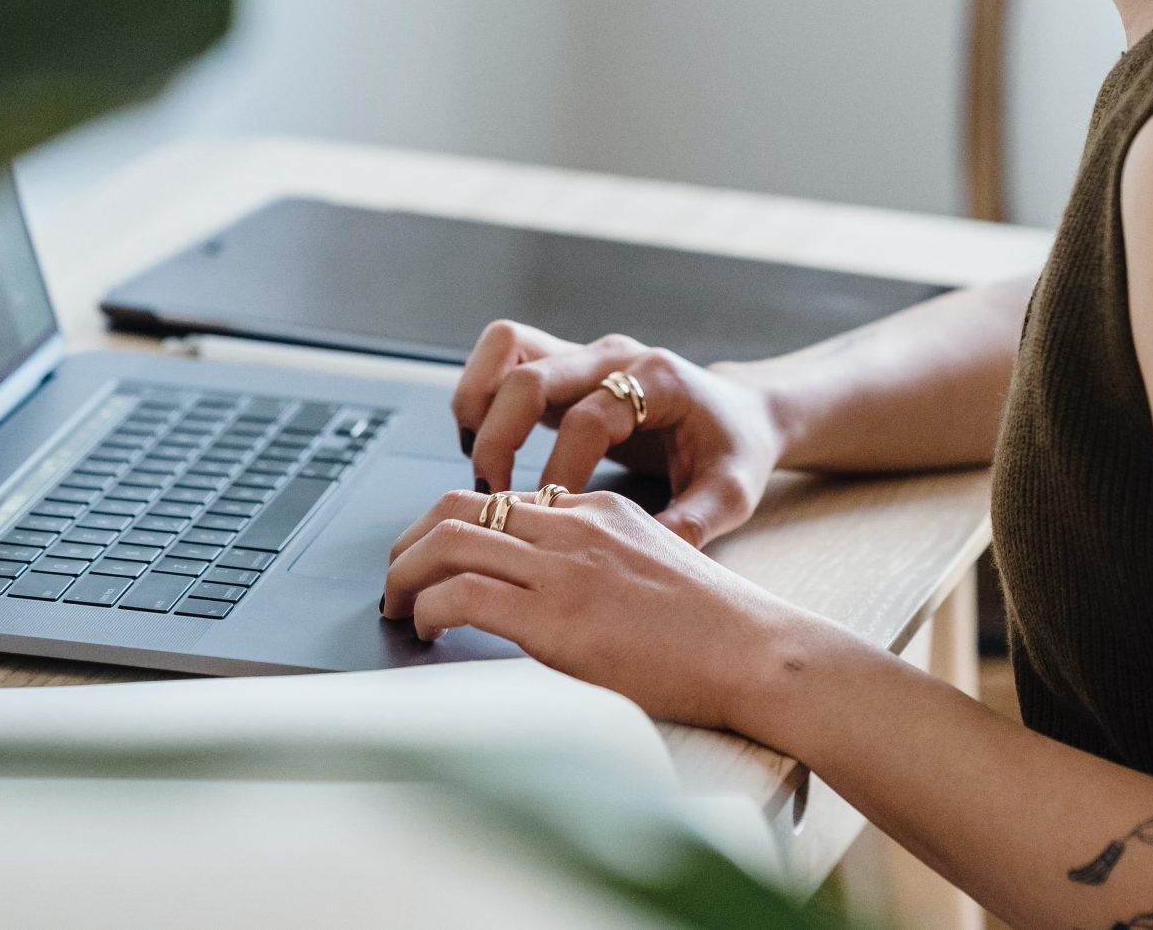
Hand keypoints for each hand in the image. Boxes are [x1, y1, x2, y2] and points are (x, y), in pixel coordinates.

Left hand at [382, 486, 817, 732]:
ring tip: (396, 605)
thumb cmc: (719, 630)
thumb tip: (555, 593)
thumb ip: (603, 563)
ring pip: (447, 542)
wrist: (756, 650)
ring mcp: (563, 567)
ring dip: (404, 575)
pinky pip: (460, 595)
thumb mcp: (655, 566)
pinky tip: (426, 631)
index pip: (501, 501)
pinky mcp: (555, 615)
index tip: (435, 559)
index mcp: (599, 511)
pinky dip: (426, 609)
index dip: (452, 528)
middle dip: (411, 541)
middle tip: (397, 577)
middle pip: (457, 506)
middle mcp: (574, 525)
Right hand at [452, 322, 785, 546]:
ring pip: (505, 347)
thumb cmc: (736, 449)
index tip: (551, 517)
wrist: (742, 410)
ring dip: (479, 403)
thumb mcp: (732, 491)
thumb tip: (647, 559)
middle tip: (494, 498)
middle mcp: (614, 356)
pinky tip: (488, 451)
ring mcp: (584, 355)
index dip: (562, 469)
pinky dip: (482, 398)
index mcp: (658, 379)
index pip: (589, 417)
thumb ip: (695, 521)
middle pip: (532, 372)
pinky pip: (503, 361)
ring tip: (482, 467)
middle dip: (500, 437)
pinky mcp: (563, 365)